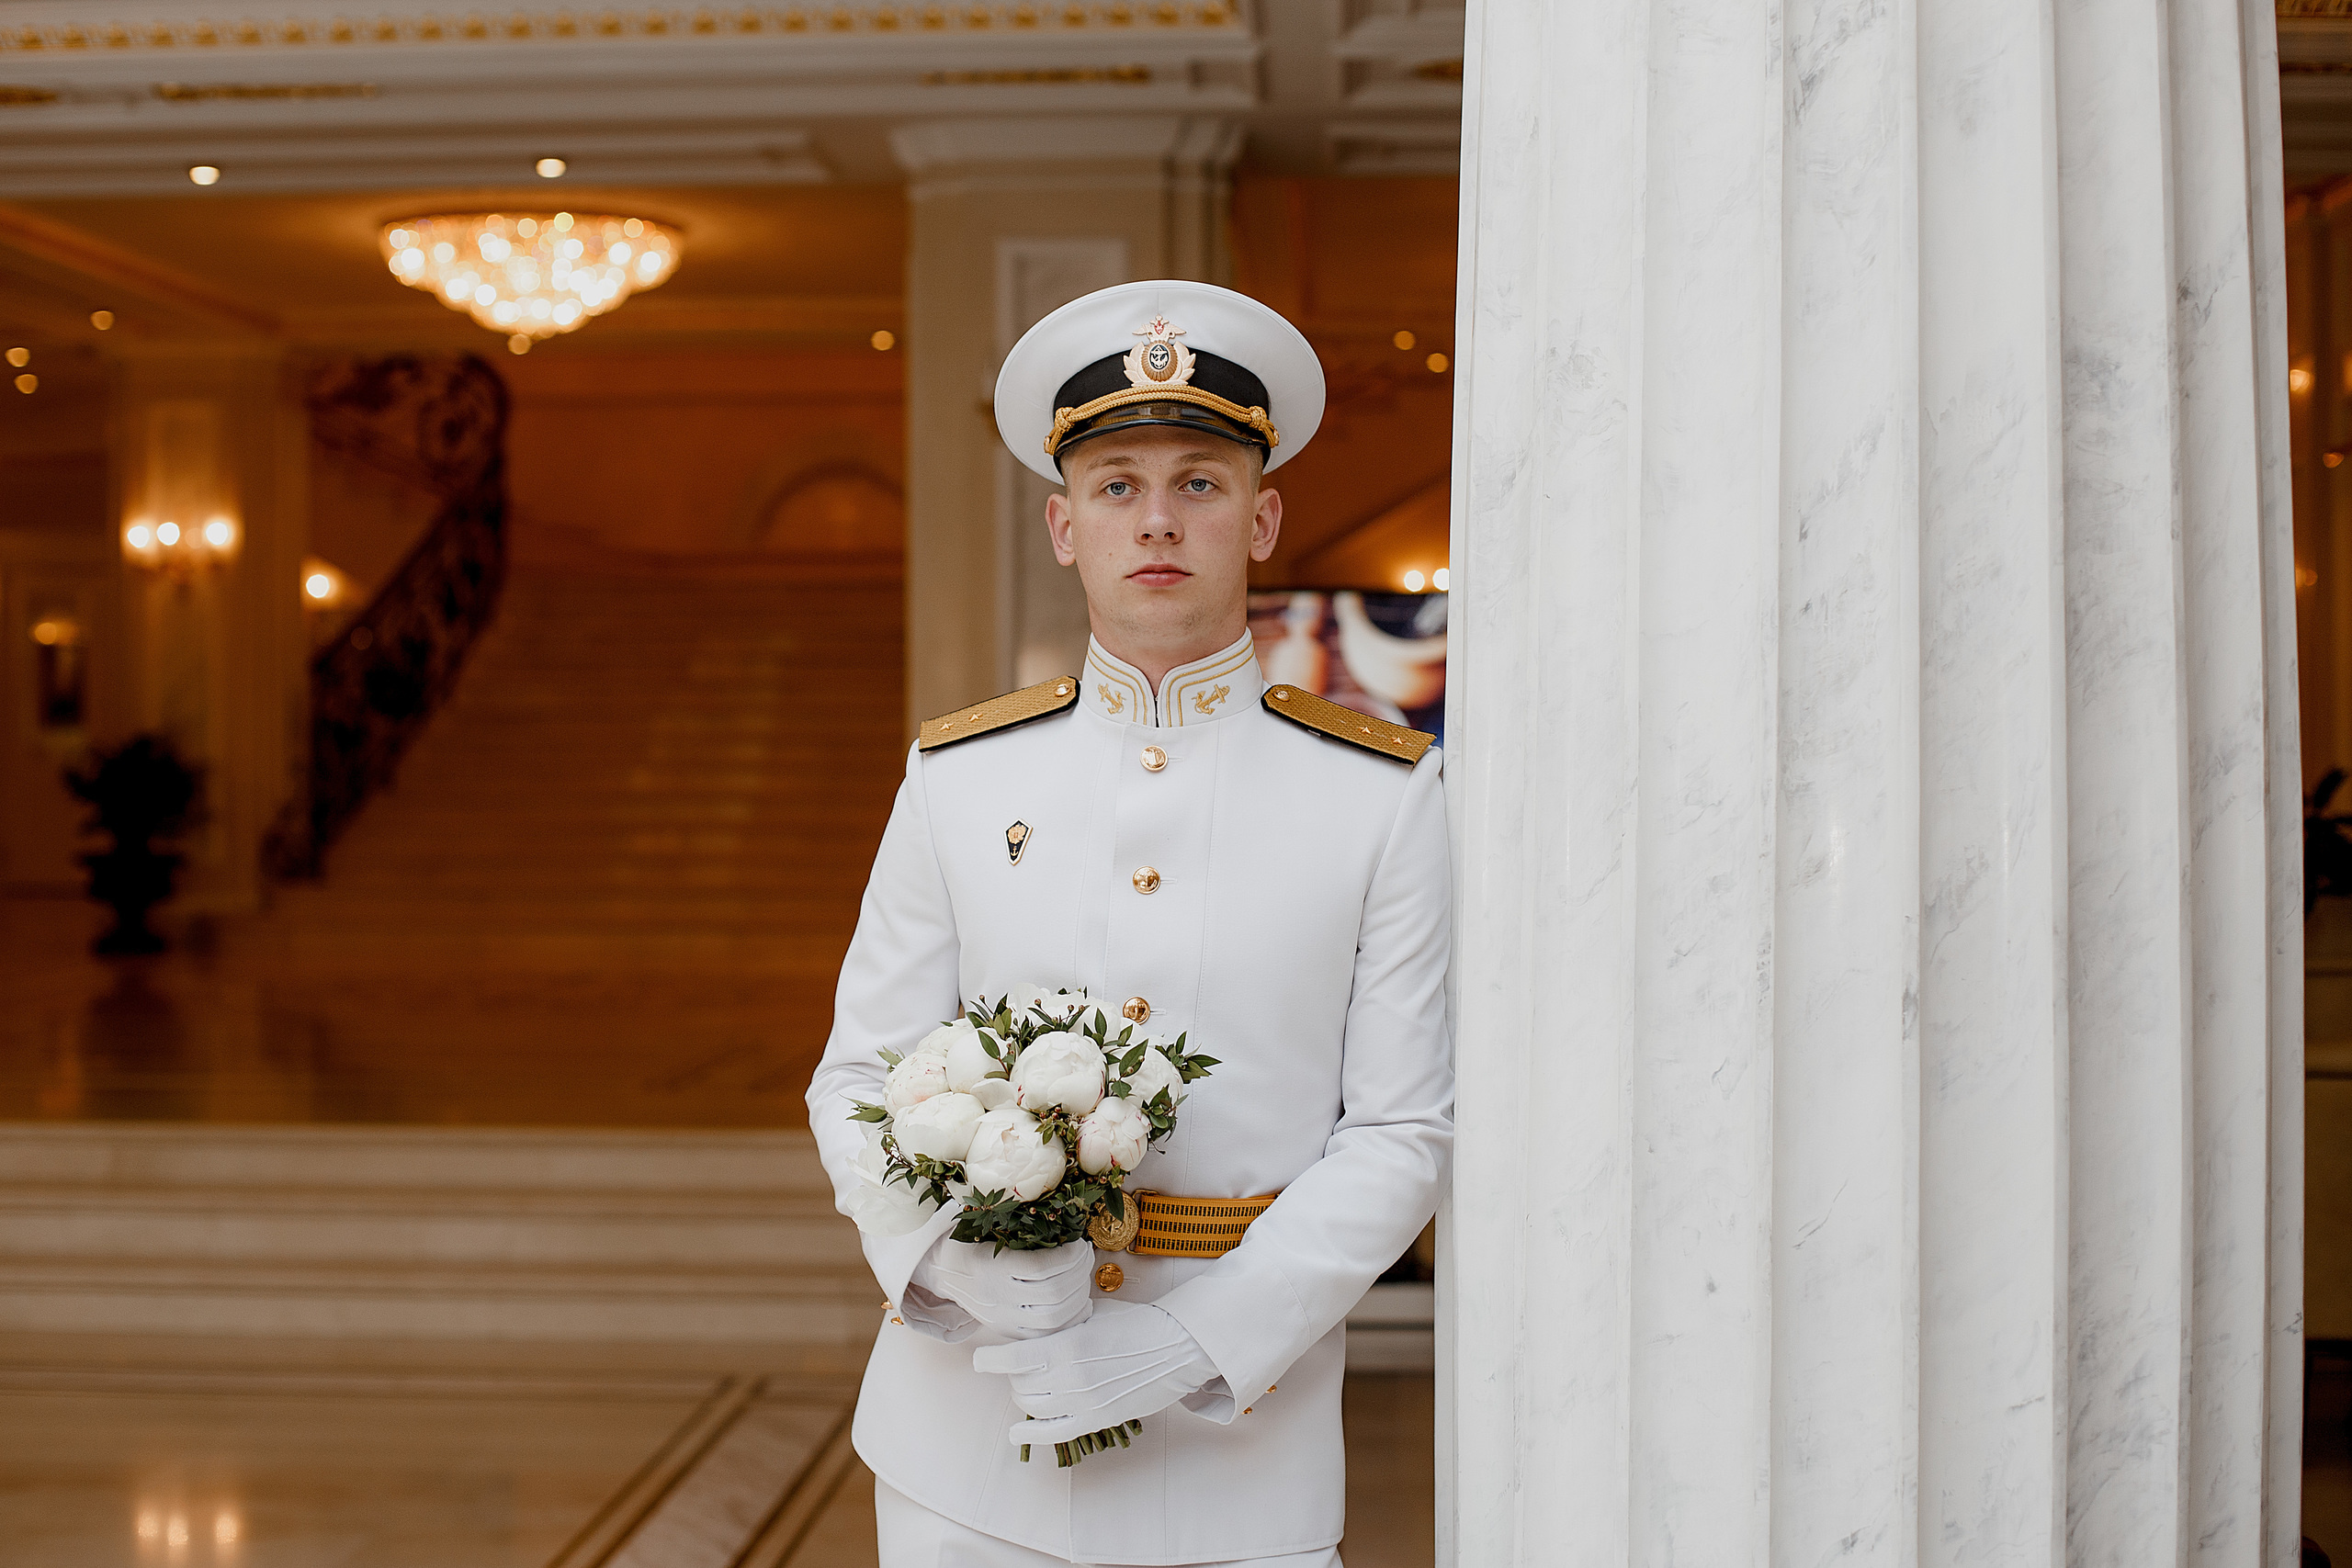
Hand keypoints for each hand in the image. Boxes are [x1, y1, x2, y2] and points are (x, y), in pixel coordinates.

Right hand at [904, 1237, 1093, 1341]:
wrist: (943, 1270)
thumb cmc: (971, 1240)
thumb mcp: (989, 1225)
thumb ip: (1022, 1227)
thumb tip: (1067, 1225)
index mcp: (989, 1265)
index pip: (1041, 1268)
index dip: (1069, 1256)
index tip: (1079, 1243)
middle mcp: (995, 1295)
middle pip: (1053, 1293)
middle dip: (1079, 1272)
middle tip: (1086, 1254)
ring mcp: (1002, 1317)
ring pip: (1053, 1316)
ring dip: (1079, 1294)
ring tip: (1084, 1274)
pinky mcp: (1008, 1330)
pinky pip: (1046, 1333)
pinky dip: (1070, 1318)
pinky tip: (1080, 1302)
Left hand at [971, 1300, 1220, 1445]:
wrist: (1177, 1347)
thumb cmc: (1138, 1322)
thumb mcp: (1093, 1313)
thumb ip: (1061, 1324)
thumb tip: (1034, 1327)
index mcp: (1067, 1346)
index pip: (1012, 1359)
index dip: (990, 1360)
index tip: (981, 1359)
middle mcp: (1070, 1377)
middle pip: (1019, 1385)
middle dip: (1014, 1375)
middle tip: (1022, 1365)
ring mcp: (1083, 1402)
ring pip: (1032, 1407)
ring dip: (1024, 1397)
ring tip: (1028, 1386)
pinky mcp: (1097, 1419)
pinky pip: (1053, 1434)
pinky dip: (1030, 1434)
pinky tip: (1017, 1432)